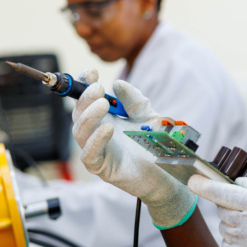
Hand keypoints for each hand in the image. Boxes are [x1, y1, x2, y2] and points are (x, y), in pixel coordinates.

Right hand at [72, 70, 196, 228]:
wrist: (167, 174)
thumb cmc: (154, 145)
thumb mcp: (148, 116)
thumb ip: (134, 100)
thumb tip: (117, 83)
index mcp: (105, 118)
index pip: (86, 100)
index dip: (84, 85)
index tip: (91, 72)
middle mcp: (96, 133)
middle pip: (78, 113)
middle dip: (85, 98)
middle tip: (98, 88)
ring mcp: (97, 151)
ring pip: (80, 132)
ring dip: (89, 116)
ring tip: (103, 103)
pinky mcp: (102, 168)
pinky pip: (89, 155)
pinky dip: (96, 140)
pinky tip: (108, 128)